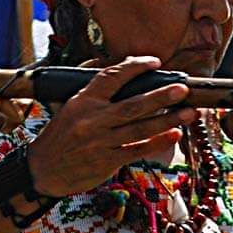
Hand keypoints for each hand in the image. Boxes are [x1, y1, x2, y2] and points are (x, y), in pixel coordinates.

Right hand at [22, 57, 193, 197]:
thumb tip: (105, 63)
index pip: (111, 76)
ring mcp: (101, 142)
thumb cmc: (59, 135)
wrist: (42, 170)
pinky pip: (137, 150)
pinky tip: (175, 134)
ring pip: (140, 129)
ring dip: (167, 120)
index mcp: (82, 100)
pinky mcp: (107, 161)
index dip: (135, 67)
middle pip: (133, 105)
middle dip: (161, 96)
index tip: (155, 62)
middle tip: (183, 88)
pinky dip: (157, 142)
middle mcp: (93, 120)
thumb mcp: (67, 104)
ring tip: (189, 112)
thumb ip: (89, 85)